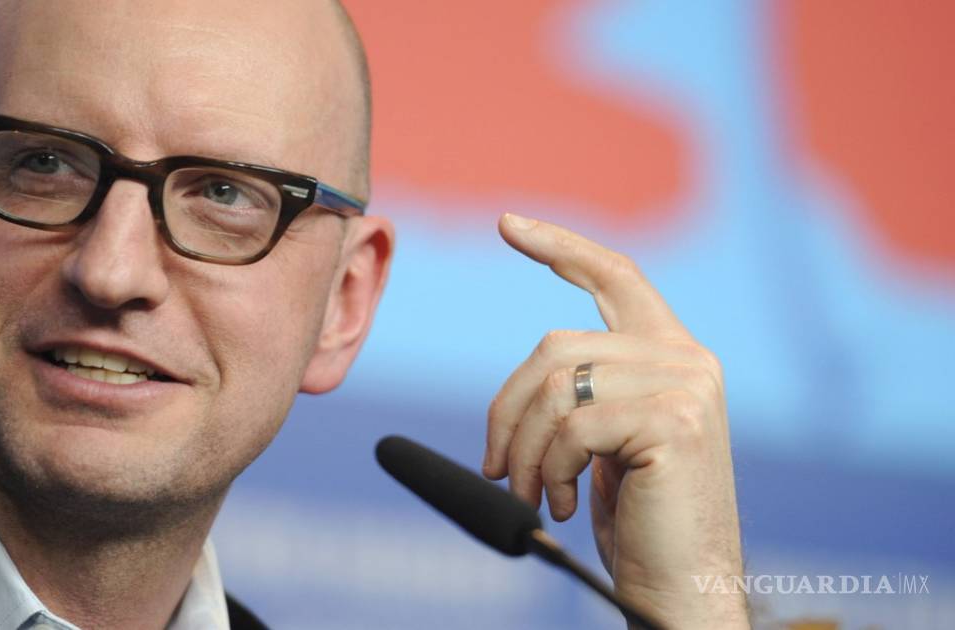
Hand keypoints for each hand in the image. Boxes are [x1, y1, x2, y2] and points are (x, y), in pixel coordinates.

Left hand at [483, 214, 747, 627]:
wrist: (682, 588)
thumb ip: (582, 398)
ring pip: (555, 386)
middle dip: (506, 410)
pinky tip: (563, 506)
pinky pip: (572, 425)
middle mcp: (687, 358)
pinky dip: (548, 470)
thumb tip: (518, 389)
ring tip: (532, 496)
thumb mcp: (603, 446)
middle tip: (496, 471)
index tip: (507, 224)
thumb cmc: (639, 524)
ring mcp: (686, 384)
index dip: (560, 247)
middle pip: (554, 346)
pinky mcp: (675, 418)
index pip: (615, 276)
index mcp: (670, 355)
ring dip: (523, 450)